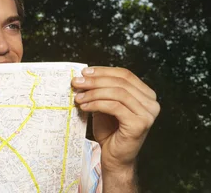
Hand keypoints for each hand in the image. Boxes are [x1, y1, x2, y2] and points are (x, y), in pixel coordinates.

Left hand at [72, 67, 159, 184]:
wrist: (115, 157)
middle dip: (95, 81)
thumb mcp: (105, 104)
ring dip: (93, 93)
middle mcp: (151, 103)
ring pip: (117, 93)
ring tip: (78, 97)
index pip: (124, 74)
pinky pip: (114, 106)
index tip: (84, 72)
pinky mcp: (139, 123)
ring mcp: (148, 113)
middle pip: (120, 82)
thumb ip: (101, 89)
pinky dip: (96, 104)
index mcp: (146, 94)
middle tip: (77, 83)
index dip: (103, 71)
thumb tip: (84, 75)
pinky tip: (85, 107)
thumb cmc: (110, 131)